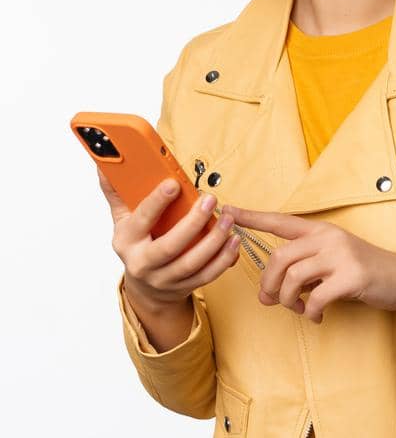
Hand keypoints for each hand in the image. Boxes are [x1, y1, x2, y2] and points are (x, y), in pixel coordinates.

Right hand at [100, 168, 240, 308]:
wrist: (144, 286)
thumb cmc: (137, 244)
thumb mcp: (122, 220)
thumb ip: (118, 192)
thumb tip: (105, 165)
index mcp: (126, 241)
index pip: (141, 220)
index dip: (156, 202)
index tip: (173, 183)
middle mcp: (142, 263)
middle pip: (169, 246)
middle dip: (193, 222)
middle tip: (211, 199)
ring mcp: (164, 278)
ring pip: (191, 263)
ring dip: (214, 240)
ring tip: (229, 218)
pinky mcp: (184, 287)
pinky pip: (207, 275)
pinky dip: (223, 258)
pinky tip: (234, 240)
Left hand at [221, 204, 395, 322]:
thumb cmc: (364, 273)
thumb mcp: (332, 263)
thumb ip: (301, 272)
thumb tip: (268, 295)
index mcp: (322, 231)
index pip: (280, 221)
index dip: (252, 217)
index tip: (227, 210)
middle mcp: (329, 238)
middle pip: (279, 257)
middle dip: (269, 283)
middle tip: (273, 300)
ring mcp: (342, 256)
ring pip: (293, 278)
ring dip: (288, 300)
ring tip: (298, 309)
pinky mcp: (352, 277)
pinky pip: (315, 298)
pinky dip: (310, 313)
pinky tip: (317, 316)